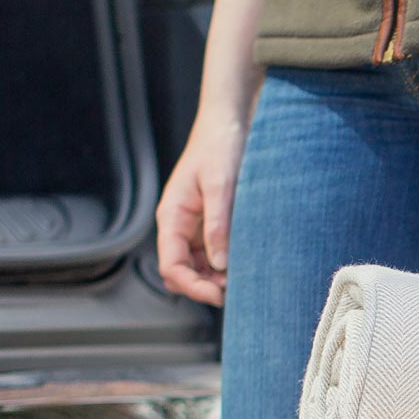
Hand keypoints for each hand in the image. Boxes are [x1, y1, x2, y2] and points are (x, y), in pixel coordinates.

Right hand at [155, 106, 249, 306]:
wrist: (229, 122)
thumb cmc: (222, 147)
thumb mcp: (222, 186)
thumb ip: (218, 226)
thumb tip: (219, 266)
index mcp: (172, 217)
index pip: (171, 267)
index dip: (193, 288)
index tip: (221, 296)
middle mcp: (179, 226)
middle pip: (182, 273)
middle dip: (205, 287)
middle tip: (238, 289)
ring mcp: (194, 228)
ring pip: (198, 269)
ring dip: (217, 280)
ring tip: (245, 277)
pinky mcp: (211, 225)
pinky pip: (213, 257)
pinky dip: (226, 267)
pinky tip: (246, 264)